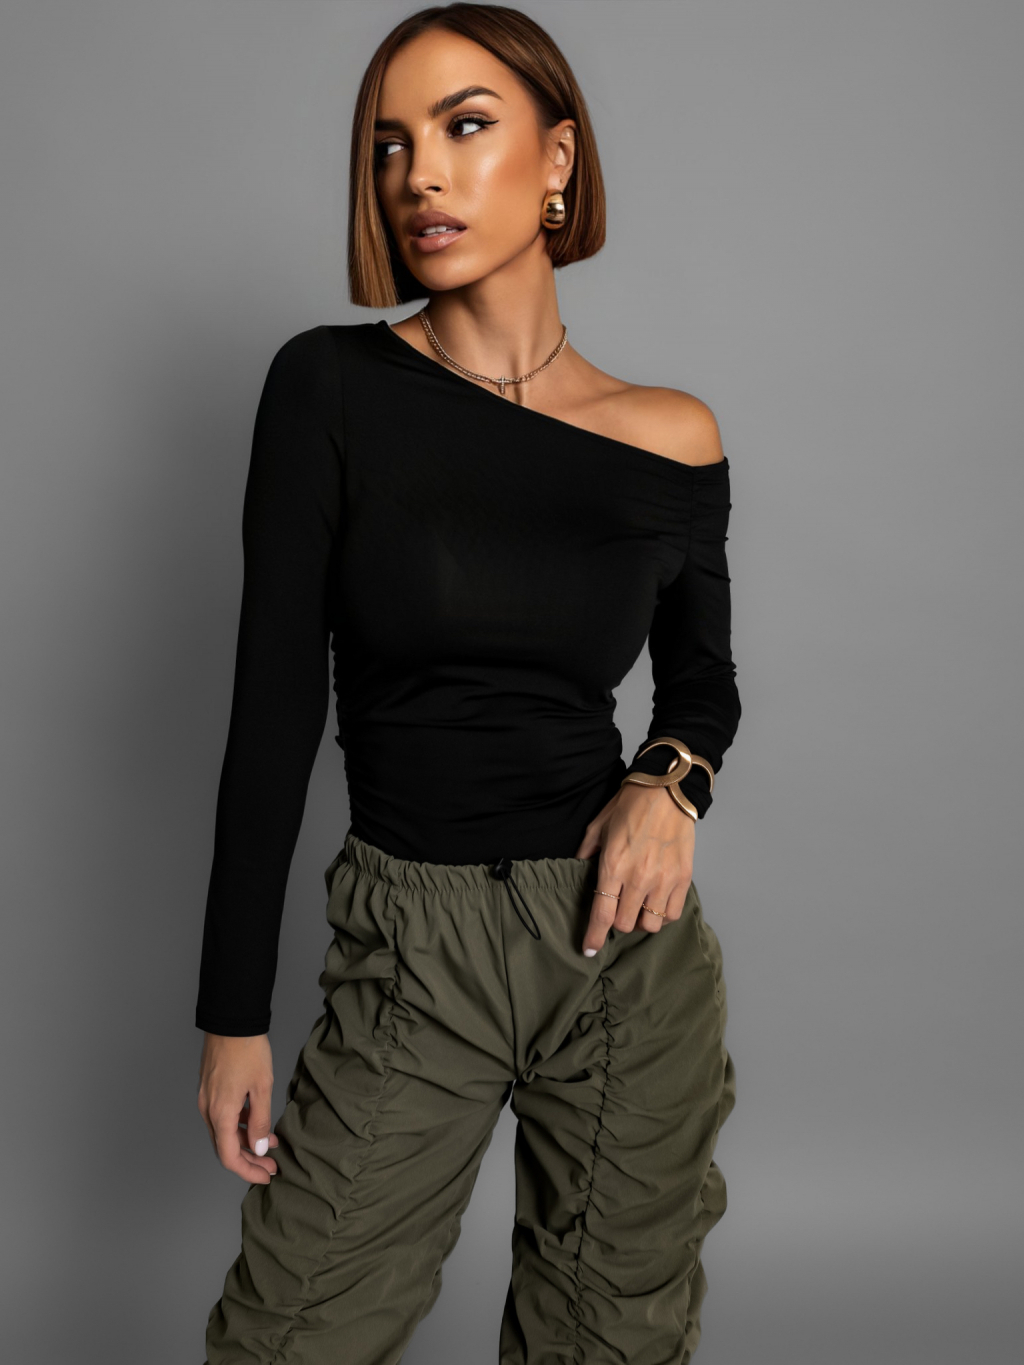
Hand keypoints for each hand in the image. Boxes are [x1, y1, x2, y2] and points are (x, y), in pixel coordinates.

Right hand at [197, 1032, 278, 1183]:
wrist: (231, 1020)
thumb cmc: (247, 1049)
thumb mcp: (262, 1087)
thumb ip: (260, 1121)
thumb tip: (260, 1148)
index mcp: (220, 1113)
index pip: (229, 1157)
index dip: (248, 1171)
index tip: (266, 1176)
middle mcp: (208, 1110)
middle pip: (225, 1148)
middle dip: (249, 1160)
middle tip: (271, 1165)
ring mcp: (206, 1099)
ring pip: (223, 1132)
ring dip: (245, 1142)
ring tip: (271, 1144)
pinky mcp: (209, 1089)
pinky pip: (222, 1117)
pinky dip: (239, 1125)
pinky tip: (256, 1122)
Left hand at [574, 782, 694, 955]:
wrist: (668, 789)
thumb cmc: (631, 803)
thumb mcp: (599, 825)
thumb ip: (587, 851)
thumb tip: (579, 867)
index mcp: (613, 866)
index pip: (602, 915)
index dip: (594, 937)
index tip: (590, 949)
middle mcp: (638, 878)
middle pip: (625, 924)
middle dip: (618, 921)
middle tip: (618, 908)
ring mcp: (663, 880)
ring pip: (651, 924)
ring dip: (642, 919)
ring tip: (640, 905)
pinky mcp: (683, 878)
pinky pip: (672, 913)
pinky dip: (663, 913)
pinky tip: (657, 901)